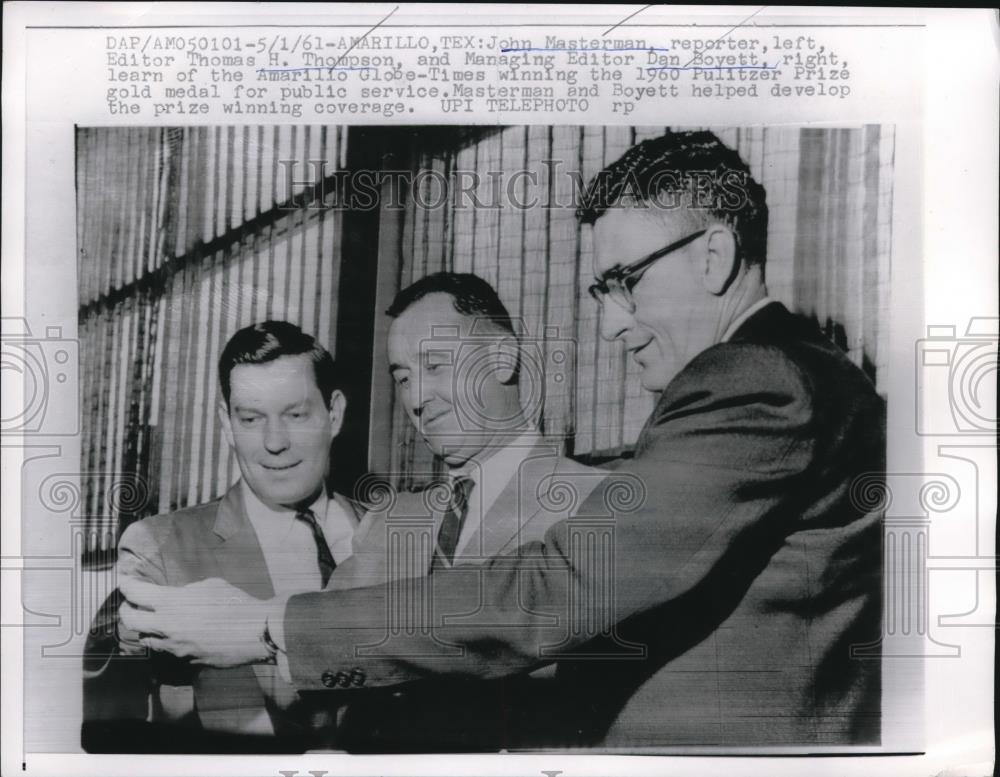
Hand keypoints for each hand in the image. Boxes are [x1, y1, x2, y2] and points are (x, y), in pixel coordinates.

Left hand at [119, 577, 272, 667]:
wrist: (256, 632)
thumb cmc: (237, 603)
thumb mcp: (211, 585)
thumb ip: (188, 590)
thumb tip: (179, 595)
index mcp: (172, 603)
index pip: (136, 593)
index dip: (126, 584)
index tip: (124, 580)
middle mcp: (167, 626)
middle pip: (130, 620)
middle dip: (125, 610)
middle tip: (128, 604)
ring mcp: (175, 646)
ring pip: (146, 639)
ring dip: (145, 628)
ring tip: (152, 620)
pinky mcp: (186, 659)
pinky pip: (168, 649)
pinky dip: (165, 640)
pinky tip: (176, 633)